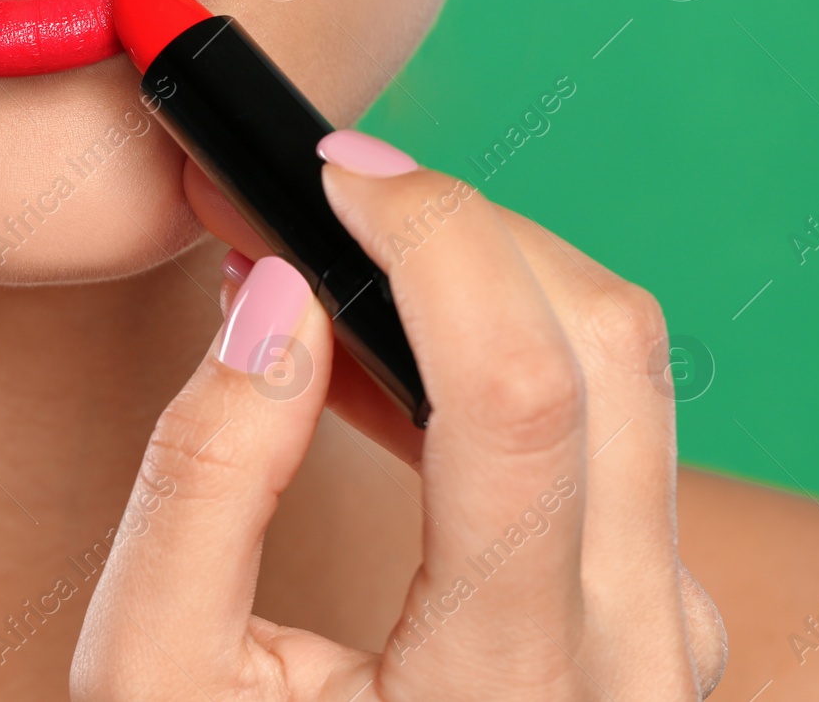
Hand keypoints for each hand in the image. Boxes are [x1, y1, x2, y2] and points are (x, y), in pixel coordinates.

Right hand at [71, 131, 726, 699]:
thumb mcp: (154, 677)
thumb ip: (205, 478)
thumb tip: (277, 296)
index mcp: (509, 686)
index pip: (516, 393)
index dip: (429, 240)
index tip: (332, 169)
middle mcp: (634, 658)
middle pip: (605, 347)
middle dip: (464, 225)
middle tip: (328, 188)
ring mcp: (664, 639)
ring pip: (626, 374)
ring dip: (487, 276)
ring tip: (343, 256)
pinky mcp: (653, 619)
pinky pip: (612, 432)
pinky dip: (508, 346)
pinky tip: (394, 345)